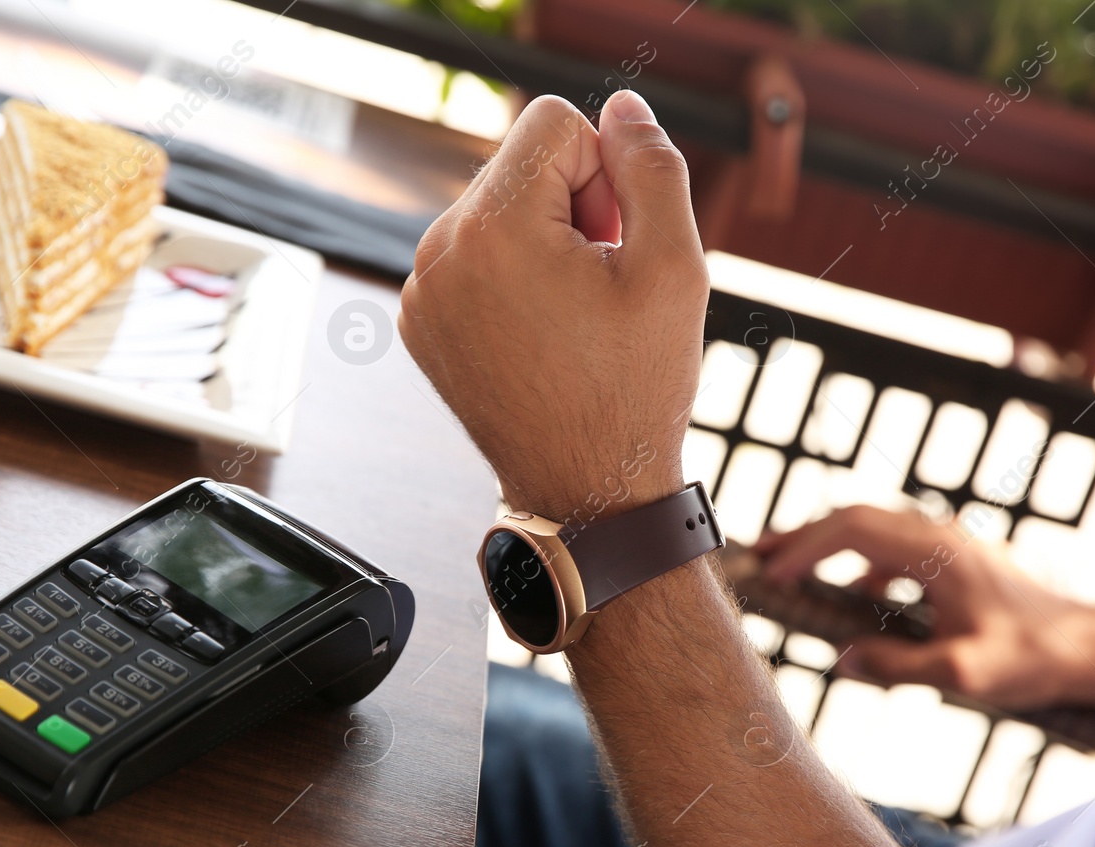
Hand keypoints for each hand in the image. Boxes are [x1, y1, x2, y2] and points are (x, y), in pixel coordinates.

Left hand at [398, 92, 706, 520]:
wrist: (586, 490)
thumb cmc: (634, 388)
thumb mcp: (674, 266)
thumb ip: (652, 166)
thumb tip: (622, 108)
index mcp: (490, 228)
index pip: (554, 121)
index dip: (606, 173)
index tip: (614, 244)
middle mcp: (437, 251)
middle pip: (522, 165)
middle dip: (573, 206)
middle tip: (601, 287)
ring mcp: (421, 290)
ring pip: (499, 210)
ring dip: (545, 242)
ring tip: (575, 316)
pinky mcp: (421, 321)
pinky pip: (475, 257)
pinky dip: (513, 279)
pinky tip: (544, 335)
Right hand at [754, 505, 1094, 709]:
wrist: (1092, 646)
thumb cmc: (1035, 658)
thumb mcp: (963, 673)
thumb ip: (897, 667)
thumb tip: (842, 660)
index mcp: (935, 552)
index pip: (851, 531)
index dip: (804, 548)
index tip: (771, 571)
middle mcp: (939, 537)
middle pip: (854, 519)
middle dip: (803, 535)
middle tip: (758, 553)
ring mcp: (949, 546)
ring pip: (873, 530)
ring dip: (828, 546)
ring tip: (790, 568)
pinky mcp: (957, 562)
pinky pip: (893, 550)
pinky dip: (858, 563)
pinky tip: (851, 596)